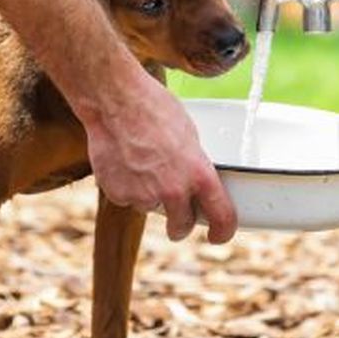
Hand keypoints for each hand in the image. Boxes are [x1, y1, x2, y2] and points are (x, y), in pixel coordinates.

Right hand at [84, 71, 236, 242]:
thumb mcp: (189, 135)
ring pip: (151, 208)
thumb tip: (194, 180)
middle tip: (177, 218)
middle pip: (182, 225)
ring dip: (149, 196)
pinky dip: (126, 187)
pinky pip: (127, 199)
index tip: (218, 236)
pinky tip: (124, 162)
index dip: (223, 231)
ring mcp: (144, 195)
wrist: (115, 101)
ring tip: (141, 162)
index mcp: (199, 174)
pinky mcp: (118, 194)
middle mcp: (173, 190)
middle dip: (181, 224)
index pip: (222, 216)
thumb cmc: (154, 109)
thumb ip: (194, 165)